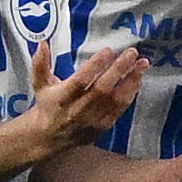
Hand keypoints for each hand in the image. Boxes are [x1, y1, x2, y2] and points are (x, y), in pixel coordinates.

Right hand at [25, 38, 144, 150]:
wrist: (50, 137)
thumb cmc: (48, 104)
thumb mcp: (39, 84)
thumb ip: (40, 63)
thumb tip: (43, 43)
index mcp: (62, 97)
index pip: (80, 80)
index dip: (95, 66)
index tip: (108, 50)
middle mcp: (78, 110)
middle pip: (102, 89)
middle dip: (119, 69)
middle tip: (132, 53)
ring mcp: (93, 120)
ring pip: (115, 99)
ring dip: (131, 81)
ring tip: (142, 64)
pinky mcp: (103, 126)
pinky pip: (120, 109)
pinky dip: (130, 94)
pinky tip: (138, 80)